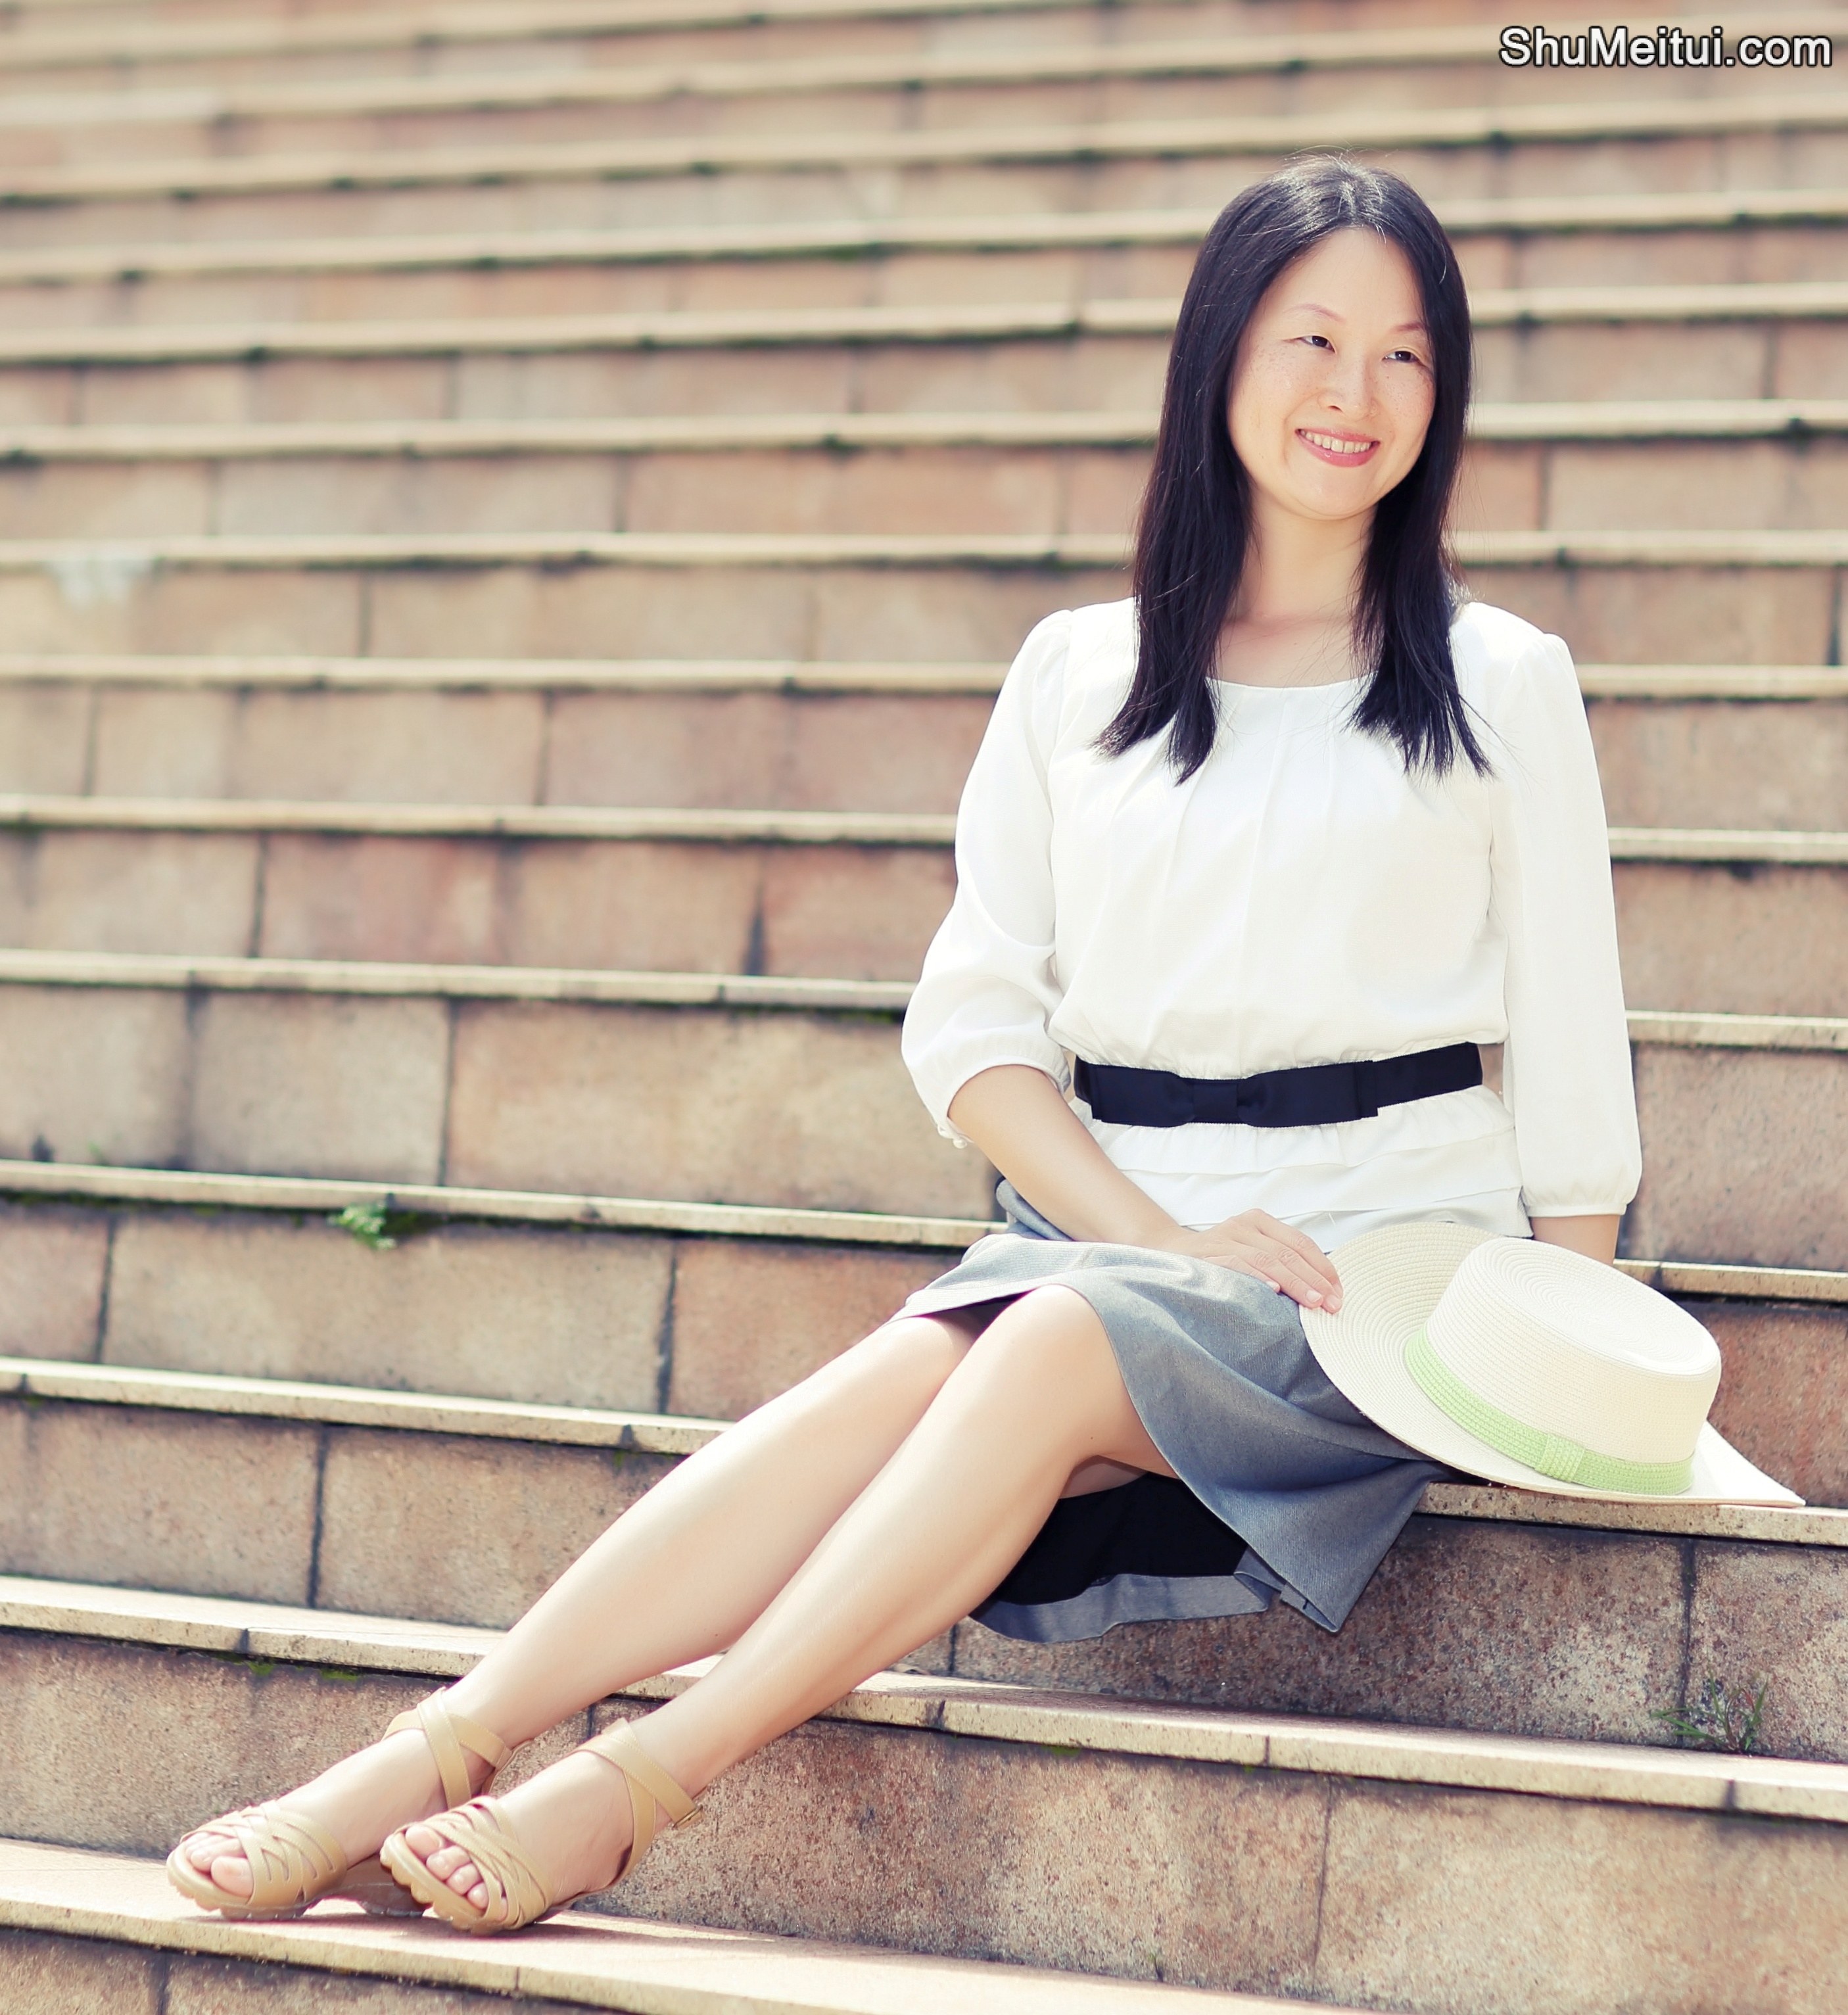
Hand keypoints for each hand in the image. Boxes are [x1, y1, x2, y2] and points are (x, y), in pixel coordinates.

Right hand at [1152, 1210, 1342, 1310]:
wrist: (1166, 1250)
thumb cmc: (1217, 1257)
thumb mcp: (1249, 1250)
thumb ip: (1278, 1261)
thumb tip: (1321, 1290)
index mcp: (1259, 1221)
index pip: (1301, 1243)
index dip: (1323, 1268)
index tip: (1339, 1294)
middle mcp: (1243, 1224)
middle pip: (1288, 1252)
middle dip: (1315, 1280)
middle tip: (1332, 1305)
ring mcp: (1224, 1237)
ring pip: (1269, 1259)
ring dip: (1294, 1283)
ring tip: (1312, 1303)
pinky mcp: (1207, 1254)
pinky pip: (1237, 1264)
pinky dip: (1257, 1277)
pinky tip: (1272, 1290)